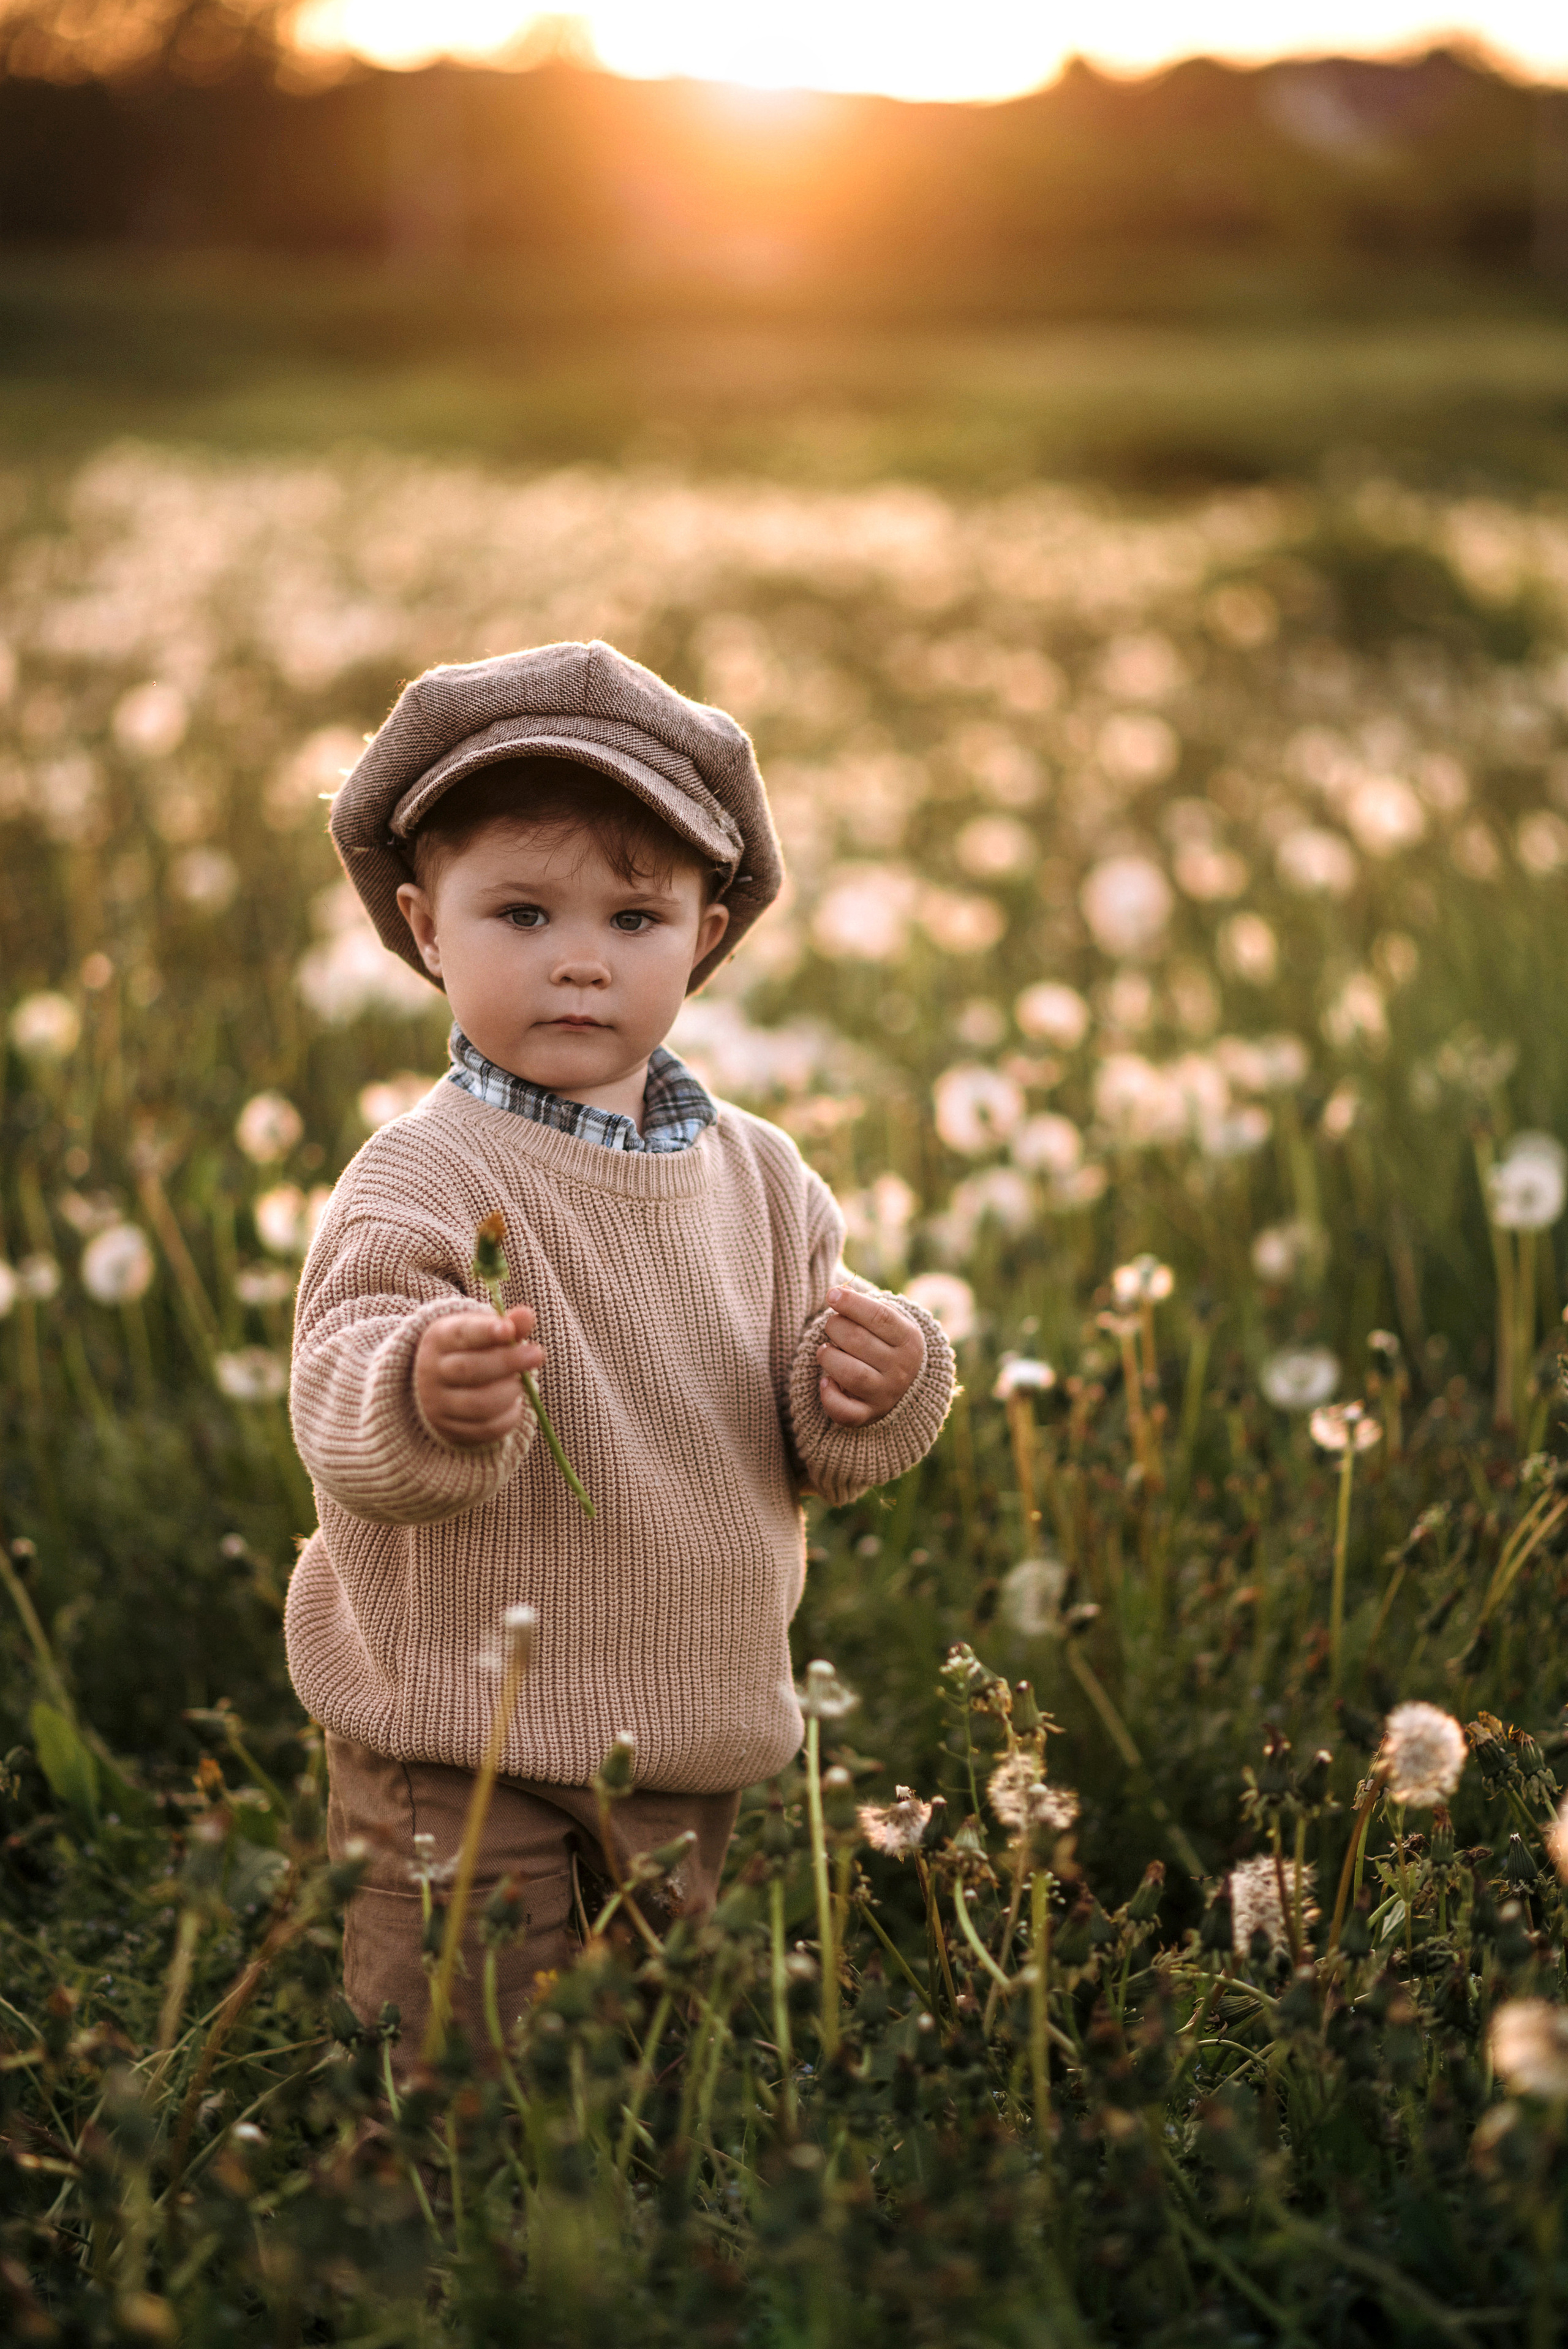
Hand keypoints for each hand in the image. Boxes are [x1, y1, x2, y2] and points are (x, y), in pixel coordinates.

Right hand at [415, 1307, 542, 1447]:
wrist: (442, 1387)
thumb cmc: (473, 1351)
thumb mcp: (484, 1332)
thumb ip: (507, 1324)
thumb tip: (526, 1315)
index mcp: (439, 1340)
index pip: (459, 1334)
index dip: (485, 1331)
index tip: (509, 1329)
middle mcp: (432, 1372)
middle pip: (468, 1369)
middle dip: (507, 1362)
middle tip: (537, 1354)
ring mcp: (438, 1405)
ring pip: (479, 1404)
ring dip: (510, 1392)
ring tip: (522, 1382)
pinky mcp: (452, 1430)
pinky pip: (487, 1428)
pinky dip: (509, 1415)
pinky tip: (515, 1403)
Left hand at [816, 1287, 922, 1427]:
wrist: (906, 1387)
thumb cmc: (887, 1343)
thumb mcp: (888, 1322)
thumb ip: (866, 1305)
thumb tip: (839, 1292)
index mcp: (909, 1340)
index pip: (880, 1316)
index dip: (852, 1303)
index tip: (832, 1295)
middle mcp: (901, 1369)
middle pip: (859, 1341)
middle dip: (835, 1327)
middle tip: (831, 1326)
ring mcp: (885, 1394)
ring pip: (851, 1375)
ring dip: (829, 1357)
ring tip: (825, 1350)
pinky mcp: (868, 1415)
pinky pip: (845, 1411)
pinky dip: (829, 1395)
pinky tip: (825, 1381)